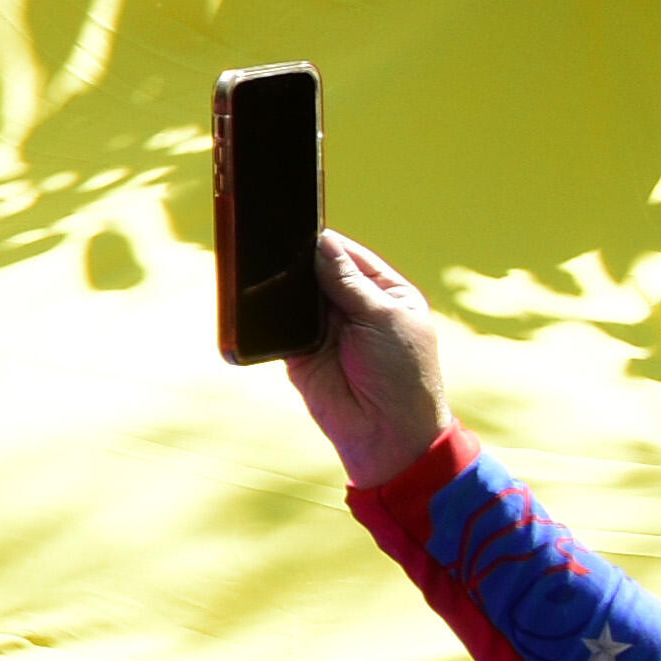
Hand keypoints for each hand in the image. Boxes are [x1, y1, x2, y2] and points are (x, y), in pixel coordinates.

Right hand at [283, 231, 451, 481]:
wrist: (385, 433)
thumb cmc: (402, 374)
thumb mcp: (383, 317)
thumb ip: (347, 281)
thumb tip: (321, 241)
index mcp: (384, 293)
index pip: (349, 256)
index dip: (326, 242)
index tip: (300, 226)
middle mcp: (353, 308)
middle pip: (318, 272)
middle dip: (300, 262)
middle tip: (277, 245)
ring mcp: (324, 330)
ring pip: (295, 296)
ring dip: (284, 287)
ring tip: (266, 271)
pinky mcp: (299, 351)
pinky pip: (278, 324)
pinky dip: (269, 314)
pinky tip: (259, 299)